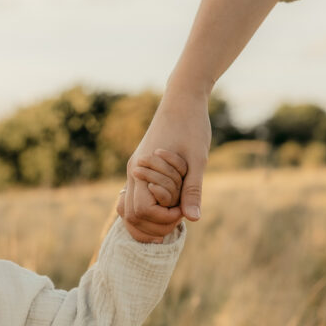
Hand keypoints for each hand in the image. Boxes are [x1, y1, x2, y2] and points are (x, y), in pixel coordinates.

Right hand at [125, 87, 209, 230]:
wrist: (182, 100)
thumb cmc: (191, 126)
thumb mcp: (198, 159)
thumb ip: (193, 190)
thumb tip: (193, 219)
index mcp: (143, 169)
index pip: (142, 210)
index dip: (163, 218)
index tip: (183, 210)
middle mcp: (134, 172)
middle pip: (129, 215)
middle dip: (154, 225)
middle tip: (178, 218)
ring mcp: (135, 171)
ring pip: (128, 209)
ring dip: (148, 219)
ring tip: (172, 217)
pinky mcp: (140, 170)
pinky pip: (135, 198)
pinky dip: (148, 209)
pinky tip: (167, 207)